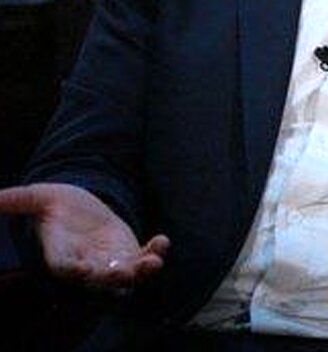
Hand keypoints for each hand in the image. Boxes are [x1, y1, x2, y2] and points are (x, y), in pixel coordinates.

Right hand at [0, 183, 168, 291]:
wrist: (81, 208)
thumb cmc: (56, 204)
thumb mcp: (39, 196)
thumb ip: (18, 200)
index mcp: (59, 251)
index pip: (61, 266)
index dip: (70, 270)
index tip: (80, 270)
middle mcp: (84, 262)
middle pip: (96, 279)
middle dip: (110, 278)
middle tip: (122, 274)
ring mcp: (108, 261)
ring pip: (124, 276)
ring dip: (139, 272)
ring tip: (153, 263)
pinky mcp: (128, 253)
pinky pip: (143, 259)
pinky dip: (154, 253)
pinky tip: (162, 241)